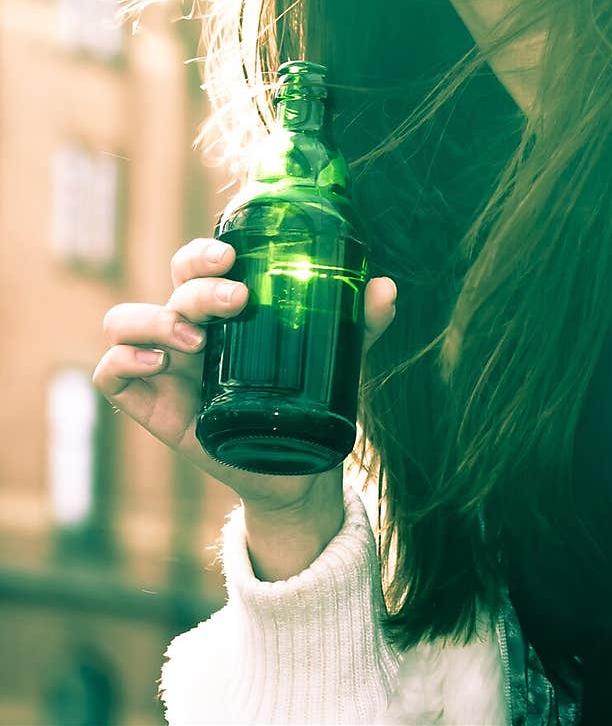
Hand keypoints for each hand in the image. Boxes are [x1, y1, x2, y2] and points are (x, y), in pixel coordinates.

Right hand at [93, 237, 397, 517]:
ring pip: (124, 322)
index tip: (231, 258)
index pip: (196, 263)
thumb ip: (359, 324)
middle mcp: (187, 329)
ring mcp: (163, 366)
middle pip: (170, 287)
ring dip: (155, 322)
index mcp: (222, 309)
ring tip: (196, 343)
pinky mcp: (150, 406)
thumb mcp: (337, 359)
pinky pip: (111, 375)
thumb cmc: (306, 399)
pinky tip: (157, 367)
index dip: (203, 253)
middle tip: (234, 301)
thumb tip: (385, 289)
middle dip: (197, 287)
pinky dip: (123, 362)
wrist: (295, 472)